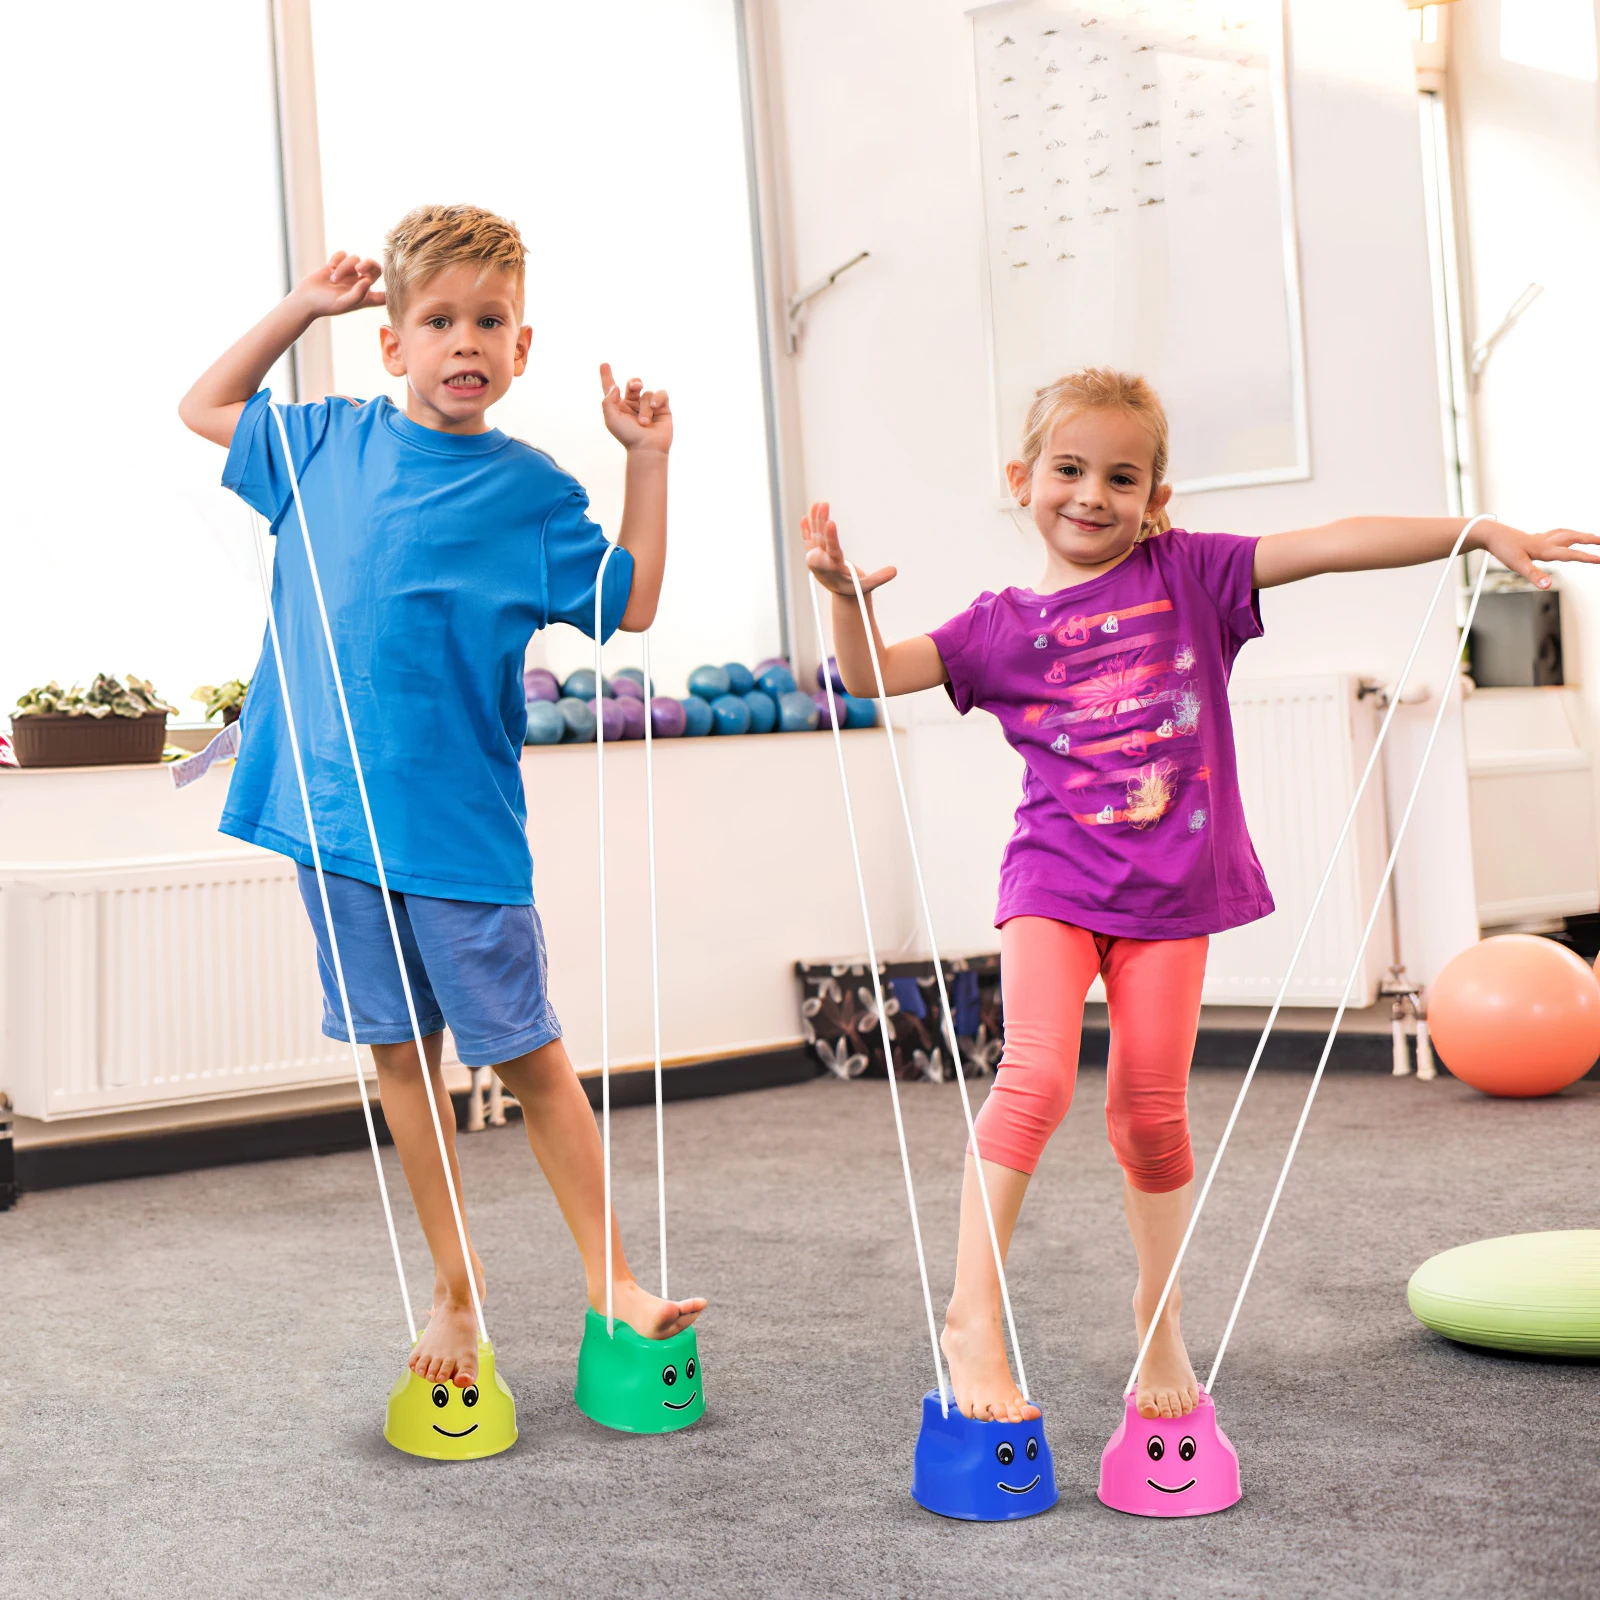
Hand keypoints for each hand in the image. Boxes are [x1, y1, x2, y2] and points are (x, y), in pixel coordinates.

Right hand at [290, 251, 384, 318]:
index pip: (386, 294)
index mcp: (366, 297)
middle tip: (359, 268)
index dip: (392, 289)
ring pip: (355, 259)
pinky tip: (329, 268)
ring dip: (344, 267)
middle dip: (369, 264)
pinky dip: (337, 259)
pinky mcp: (337, 265)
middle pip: (376, 268)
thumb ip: (359, 294)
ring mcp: (349, 274)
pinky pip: (343, 254)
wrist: (306, 299)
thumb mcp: (344, 304)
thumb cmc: (326, 305)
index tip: (392, 282)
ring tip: (333, 280)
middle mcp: (360, 284)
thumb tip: (368, 280)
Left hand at [600, 363, 671, 453]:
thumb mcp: (611, 419)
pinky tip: (655, 408)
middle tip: (635, 386)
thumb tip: (616, 387)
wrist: (647, 448)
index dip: (607, 376)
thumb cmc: (628, 436)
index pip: (612, 388)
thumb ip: (608, 400)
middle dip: (634, 383)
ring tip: (644, 422)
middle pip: (633, 384)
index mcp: (619, 406)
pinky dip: (658, 399)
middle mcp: (633, 404)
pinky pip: (661, 393)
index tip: (604, 364)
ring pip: (646, 393)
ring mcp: (648, 406)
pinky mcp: (662, 408)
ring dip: (645, 407)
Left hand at [801, 501, 895, 598]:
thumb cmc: (855, 589)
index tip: (831, 522)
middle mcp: (822, 563)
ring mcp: (816, 559)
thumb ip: (880, 578)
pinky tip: (805, 517)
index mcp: (834, 569)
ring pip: (814, 536)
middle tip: (823, 505)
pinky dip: (806, 529)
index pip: (833, 550)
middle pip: (821, 539)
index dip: (831, 537)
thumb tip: (895, 570)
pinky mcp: (814, 556)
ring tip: (817, 504)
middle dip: (821, 522)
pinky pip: (809, 540)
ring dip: (814, 520)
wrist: (841, 595)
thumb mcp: (868, 586)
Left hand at [1477, 522, 1599, 587]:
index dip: (1588, 557)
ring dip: (1581, 535)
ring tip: (1592, 536)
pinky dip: (1565, 533)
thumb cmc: (1503, 548)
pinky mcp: (1534, 538)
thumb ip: (1534, 575)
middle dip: (1591, 540)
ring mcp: (1540, 539)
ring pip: (1566, 534)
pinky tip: (1563, 535)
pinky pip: (1555, 533)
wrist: (1491, 534)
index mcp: (1545, 550)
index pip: (1571, 554)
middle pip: (1574, 539)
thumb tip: (1547, 585)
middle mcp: (1546, 542)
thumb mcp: (1517, 565)